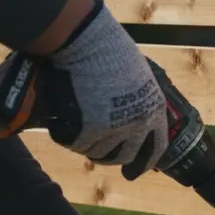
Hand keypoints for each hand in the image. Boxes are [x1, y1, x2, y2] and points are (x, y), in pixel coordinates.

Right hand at [44, 0, 167, 180]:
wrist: (88, 41)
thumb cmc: (108, 50)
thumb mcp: (135, 76)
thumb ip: (134, 97)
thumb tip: (124, 110)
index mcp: (154, 109)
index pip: (156, 146)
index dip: (144, 162)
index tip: (133, 173)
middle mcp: (139, 123)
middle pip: (124, 156)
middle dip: (109, 159)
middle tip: (95, 156)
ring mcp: (115, 128)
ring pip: (96, 152)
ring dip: (84, 145)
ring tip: (73, 130)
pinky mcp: (89, 129)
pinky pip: (74, 143)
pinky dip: (64, 137)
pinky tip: (58, 126)